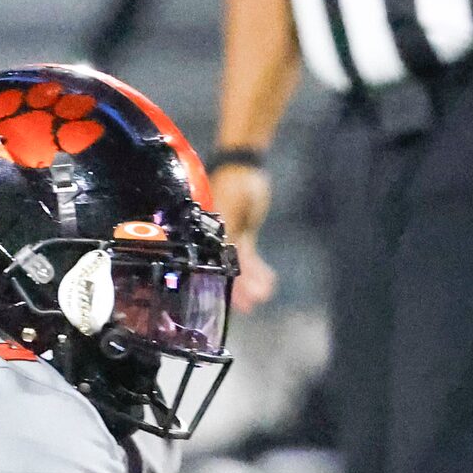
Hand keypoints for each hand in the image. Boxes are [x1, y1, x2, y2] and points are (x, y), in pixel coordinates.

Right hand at [212, 161, 273, 311]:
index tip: (228, 300)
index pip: (210, 262)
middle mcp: (213, 237)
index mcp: (204, 232)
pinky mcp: (243, 233)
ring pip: (240, 265)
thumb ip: (231, 234)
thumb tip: (225, 258)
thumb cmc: (236, 182)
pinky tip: (269, 282)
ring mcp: (229, 235)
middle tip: (249, 306)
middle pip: (224, 268)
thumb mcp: (234, 209)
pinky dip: (259, 269)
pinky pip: (250, 256)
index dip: (220, 282)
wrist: (245, 166)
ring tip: (263, 296)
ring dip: (252, 281)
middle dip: (238, 288)